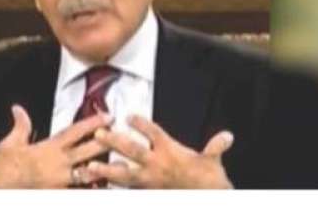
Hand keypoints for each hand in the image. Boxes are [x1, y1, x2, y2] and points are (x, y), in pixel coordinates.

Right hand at [0, 105, 111, 187]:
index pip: (75, 132)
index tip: (108, 116)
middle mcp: (58, 163)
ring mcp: (59, 181)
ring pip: (88, 174)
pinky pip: (78, 194)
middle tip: (123, 136)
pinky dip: (90, 192)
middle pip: (88, 151)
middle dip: (106, 142)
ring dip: (104, 170)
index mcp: (49, 148)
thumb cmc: (1, 165)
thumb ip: (21, 125)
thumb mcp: (10, 142)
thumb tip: (18, 109)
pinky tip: (103, 192)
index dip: (93, 123)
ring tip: (121, 167)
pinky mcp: (56, 195)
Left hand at [87, 115, 233, 188]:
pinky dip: (112, 190)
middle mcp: (158, 165)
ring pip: (124, 174)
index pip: (154, 133)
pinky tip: (99, 189)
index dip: (142, 124)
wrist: (208, 200)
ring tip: (89, 167)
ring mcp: (150, 181)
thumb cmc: (209, 181)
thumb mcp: (213, 162)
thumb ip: (216, 147)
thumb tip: (228, 136)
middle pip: (133, 151)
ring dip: (106, 170)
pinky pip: (127, 191)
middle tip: (99, 135)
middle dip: (115, 142)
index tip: (129, 116)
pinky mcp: (147, 193)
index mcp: (171, 151)